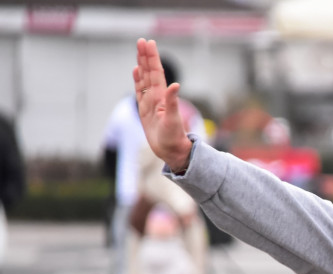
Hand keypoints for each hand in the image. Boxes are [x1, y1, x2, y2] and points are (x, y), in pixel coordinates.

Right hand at [133, 38, 191, 171]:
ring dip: (142, 65)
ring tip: (139, 51)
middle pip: (150, 73)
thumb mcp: (173, 120)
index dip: (153, 58)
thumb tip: (175, 85)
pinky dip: (137, 81)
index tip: (149, 43)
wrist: (171, 151)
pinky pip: (139, 92)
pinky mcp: (144, 110)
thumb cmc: (174, 138)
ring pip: (144, 80)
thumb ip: (173, 102)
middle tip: (142, 41)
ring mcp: (150, 103)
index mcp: (162, 97)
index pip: (156, 73)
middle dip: (146, 57)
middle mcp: (156, 97)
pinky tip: (136, 71)